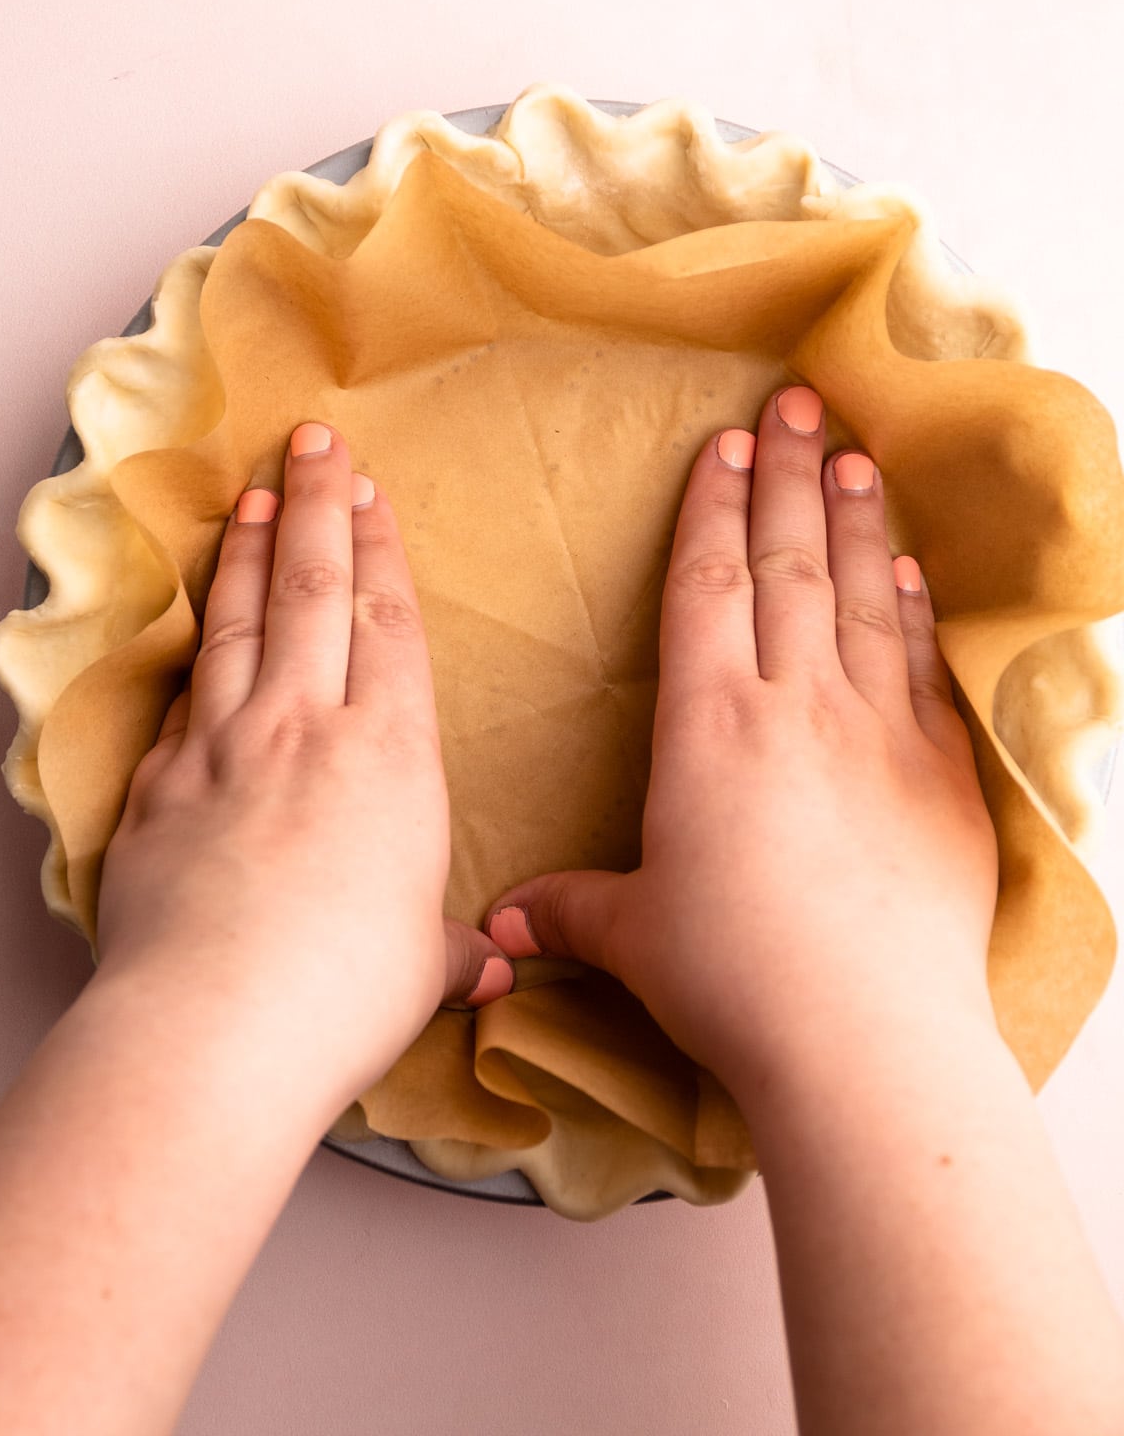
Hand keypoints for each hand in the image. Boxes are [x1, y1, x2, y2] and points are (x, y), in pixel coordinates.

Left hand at [95, 422, 515, 1110]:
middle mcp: (304, 728)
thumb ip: (453, 945)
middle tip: (312, 440)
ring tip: (251, 494)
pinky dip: (192, 656)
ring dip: (247, 553)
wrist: (215, 1029)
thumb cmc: (342, 997)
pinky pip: (180, 701)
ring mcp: (221, 749)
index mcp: (389, 754)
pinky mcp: (155, 788)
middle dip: (315, 505)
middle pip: (310, 590)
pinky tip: (197, 634)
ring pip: (237, 624)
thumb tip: (493, 962)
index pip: (385, 621)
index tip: (368, 491)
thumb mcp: (425, 966)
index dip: (377, 548)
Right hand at [483, 385, 999, 1106]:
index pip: (709, 585)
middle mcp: (796, 706)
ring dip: (859, 521)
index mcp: (710, 725)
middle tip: (802, 401)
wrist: (864, 1038)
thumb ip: (568, 909)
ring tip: (858, 456)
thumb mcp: (633, 936)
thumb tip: (498, 925)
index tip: (728, 445)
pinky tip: (912, 571)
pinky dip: (917, 610)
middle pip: (791, 563)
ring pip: (866, 598)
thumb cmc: (735, 980)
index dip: (716, 507)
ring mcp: (878, 733)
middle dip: (791, 475)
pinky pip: (924, 667)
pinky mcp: (940, 777)